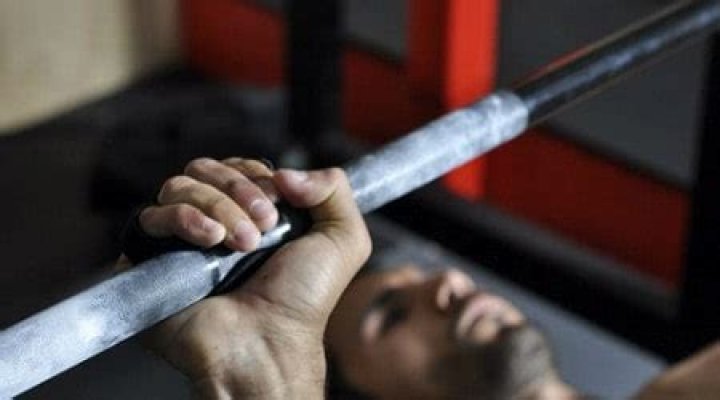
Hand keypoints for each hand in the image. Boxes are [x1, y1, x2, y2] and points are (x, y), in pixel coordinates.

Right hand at [131, 157, 370, 398]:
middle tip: (264, 226)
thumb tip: (286, 173)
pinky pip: (149, 218)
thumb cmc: (303, 300)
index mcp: (249, 213)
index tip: (277, 206)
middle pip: (204, 169)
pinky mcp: (150, 260)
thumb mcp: (343, 239)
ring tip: (242, 244)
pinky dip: (185, 218)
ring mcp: (179, 240)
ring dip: (217, 206)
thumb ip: (333, 188)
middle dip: (238, 189)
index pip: (237, 167)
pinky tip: (211, 240)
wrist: (268, 342)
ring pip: (178, 186)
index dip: (256, 176)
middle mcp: (212, 221)